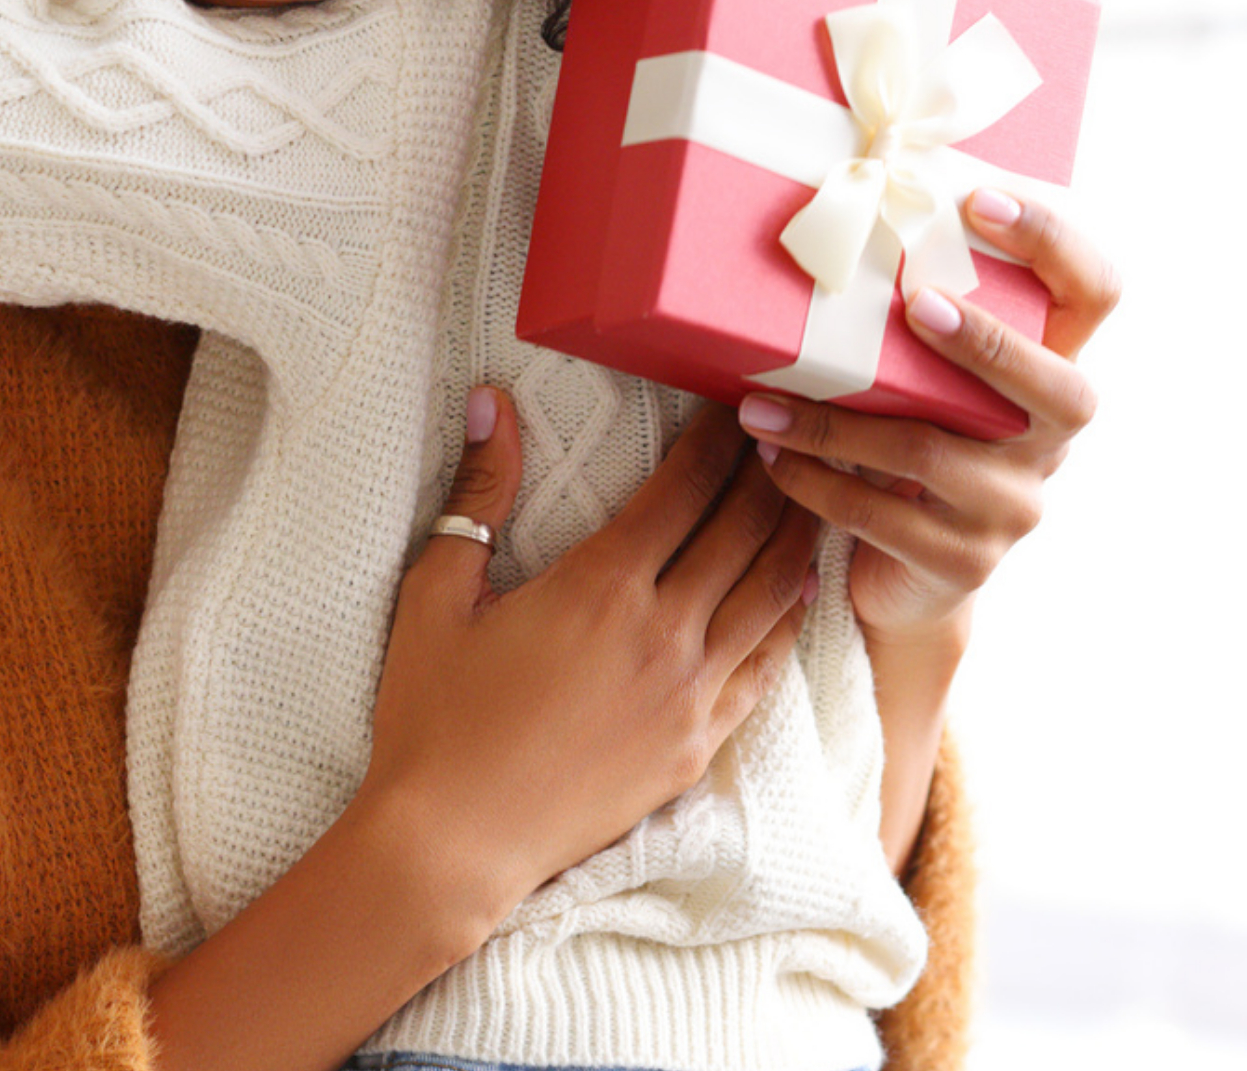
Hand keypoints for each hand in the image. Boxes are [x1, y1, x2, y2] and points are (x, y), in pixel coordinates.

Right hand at [362, 390, 822, 932]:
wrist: (453, 844)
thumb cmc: (434, 718)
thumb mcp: (437, 595)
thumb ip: (479, 494)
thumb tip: (490, 403)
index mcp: (600, 585)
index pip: (684, 488)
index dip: (716, 438)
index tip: (733, 404)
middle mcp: (662, 632)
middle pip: (743, 529)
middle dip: (768, 471)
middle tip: (787, 432)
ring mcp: (689, 694)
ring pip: (773, 593)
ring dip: (796, 533)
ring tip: (812, 492)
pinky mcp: (698, 745)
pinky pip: (765, 667)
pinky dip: (790, 617)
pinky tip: (799, 590)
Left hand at [734, 187, 1112, 641]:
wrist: (906, 583)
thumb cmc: (910, 443)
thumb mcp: (928, 381)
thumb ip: (918, 322)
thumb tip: (833, 209)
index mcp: (1053, 371)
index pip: (1096, 291)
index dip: (1053, 241)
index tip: (978, 200)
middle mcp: (1051, 441)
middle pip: (1059, 387)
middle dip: (987, 343)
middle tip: (916, 305)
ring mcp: (1013, 508)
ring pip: (930, 452)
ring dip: (832, 422)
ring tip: (760, 402)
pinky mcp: (963, 562)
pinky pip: (879, 516)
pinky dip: (813, 481)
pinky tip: (769, 453)